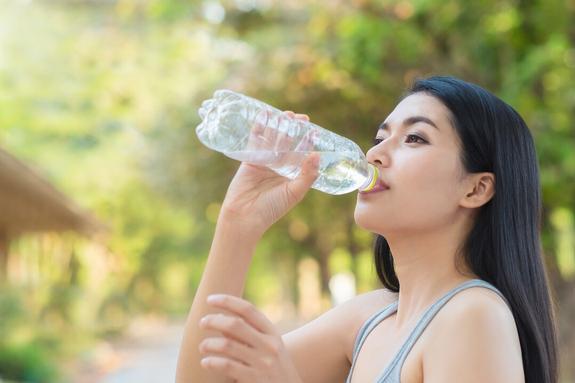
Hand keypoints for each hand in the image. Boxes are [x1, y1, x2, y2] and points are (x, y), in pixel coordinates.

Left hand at [199, 294, 302, 382]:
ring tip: (202, 346)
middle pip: (235, 324)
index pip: (248, 310)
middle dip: (214, 320)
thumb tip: (220, 317)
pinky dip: (212, 362)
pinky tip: (205, 362)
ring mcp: (263, 363)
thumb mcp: (268, 347)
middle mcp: (269, 345)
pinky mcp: (255, 379)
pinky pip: (227, 365)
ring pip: (227, 345)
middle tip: (201, 322)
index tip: (210, 299)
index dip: (228, 301)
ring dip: (209, 343)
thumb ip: (249, 333)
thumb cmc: (274, 368)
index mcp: (272, 333)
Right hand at [219, 111, 319, 234]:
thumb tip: (317, 154)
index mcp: (291, 174)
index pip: (302, 153)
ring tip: (286, 114)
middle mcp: (279, 166)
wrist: (246, 216)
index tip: (314, 129)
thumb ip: (307, 175)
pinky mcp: (250, 159)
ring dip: (278, 126)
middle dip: (294, 130)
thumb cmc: (272, 208)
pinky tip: (264, 115)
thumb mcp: (295, 192)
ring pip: (273, 139)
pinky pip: (255, 141)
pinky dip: (259, 128)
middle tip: (301, 117)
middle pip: (288, 143)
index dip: (307, 141)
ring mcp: (264, 161)